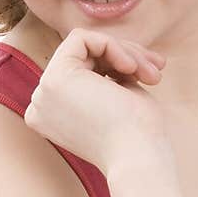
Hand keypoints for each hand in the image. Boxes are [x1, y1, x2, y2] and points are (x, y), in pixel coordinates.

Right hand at [22, 28, 168, 175]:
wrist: (137, 158)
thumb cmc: (138, 136)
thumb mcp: (119, 98)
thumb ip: (106, 76)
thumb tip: (114, 48)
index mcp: (54, 116)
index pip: (84, 72)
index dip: (118, 66)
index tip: (151, 77)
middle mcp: (41, 105)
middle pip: (83, 58)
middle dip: (126, 57)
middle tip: (156, 73)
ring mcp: (44, 92)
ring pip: (85, 46)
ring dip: (126, 54)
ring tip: (151, 75)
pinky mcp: (54, 79)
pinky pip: (81, 38)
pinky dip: (112, 46)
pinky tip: (131, 67)